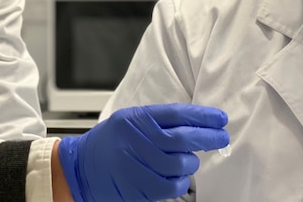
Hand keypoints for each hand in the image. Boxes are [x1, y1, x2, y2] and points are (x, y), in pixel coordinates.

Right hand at [57, 103, 228, 201]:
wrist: (80, 168)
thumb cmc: (109, 143)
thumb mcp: (129, 120)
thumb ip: (158, 121)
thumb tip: (197, 124)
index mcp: (135, 118)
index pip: (176, 114)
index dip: (203, 116)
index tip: (220, 119)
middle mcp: (135, 139)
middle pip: (182, 139)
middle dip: (208, 138)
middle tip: (221, 138)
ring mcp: (135, 165)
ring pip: (180, 164)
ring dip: (191, 163)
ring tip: (187, 160)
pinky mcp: (137, 187)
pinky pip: (172, 186)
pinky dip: (181, 182)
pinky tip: (178, 177)